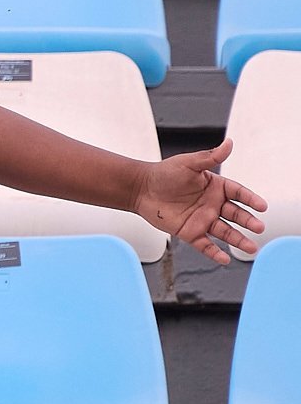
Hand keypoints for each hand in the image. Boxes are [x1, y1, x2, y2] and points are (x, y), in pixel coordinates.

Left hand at [132, 139, 266, 264]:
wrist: (140, 188)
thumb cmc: (164, 173)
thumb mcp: (188, 164)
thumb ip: (209, 157)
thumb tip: (229, 143)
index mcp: (216, 187)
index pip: (238, 193)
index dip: (250, 199)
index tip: (262, 206)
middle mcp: (213, 204)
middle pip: (236, 214)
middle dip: (248, 221)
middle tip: (259, 228)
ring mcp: (202, 219)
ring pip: (225, 232)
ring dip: (238, 240)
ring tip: (251, 248)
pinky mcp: (190, 232)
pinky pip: (205, 245)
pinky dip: (215, 253)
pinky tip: (225, 260)